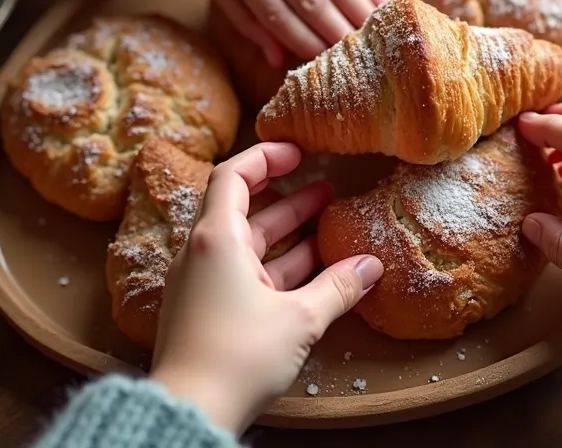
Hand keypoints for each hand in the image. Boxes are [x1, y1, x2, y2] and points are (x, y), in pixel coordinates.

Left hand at [147, 143, 382, 432]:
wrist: (191, 410)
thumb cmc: (236, 357)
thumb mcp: (299, 319)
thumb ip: (337, 287)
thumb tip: (370, 266)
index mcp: (216, 239)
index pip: (234, 175)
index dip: (266, 157)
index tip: (299, 152)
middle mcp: (202, 254)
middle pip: (245, 211)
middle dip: (289, 201)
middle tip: (328, 192)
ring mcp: (201, 284)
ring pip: (248, 247)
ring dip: (288, 237)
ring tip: (328, 229)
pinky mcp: (205, 312)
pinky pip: (243, 276)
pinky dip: (276, 268)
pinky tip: (311, 277)